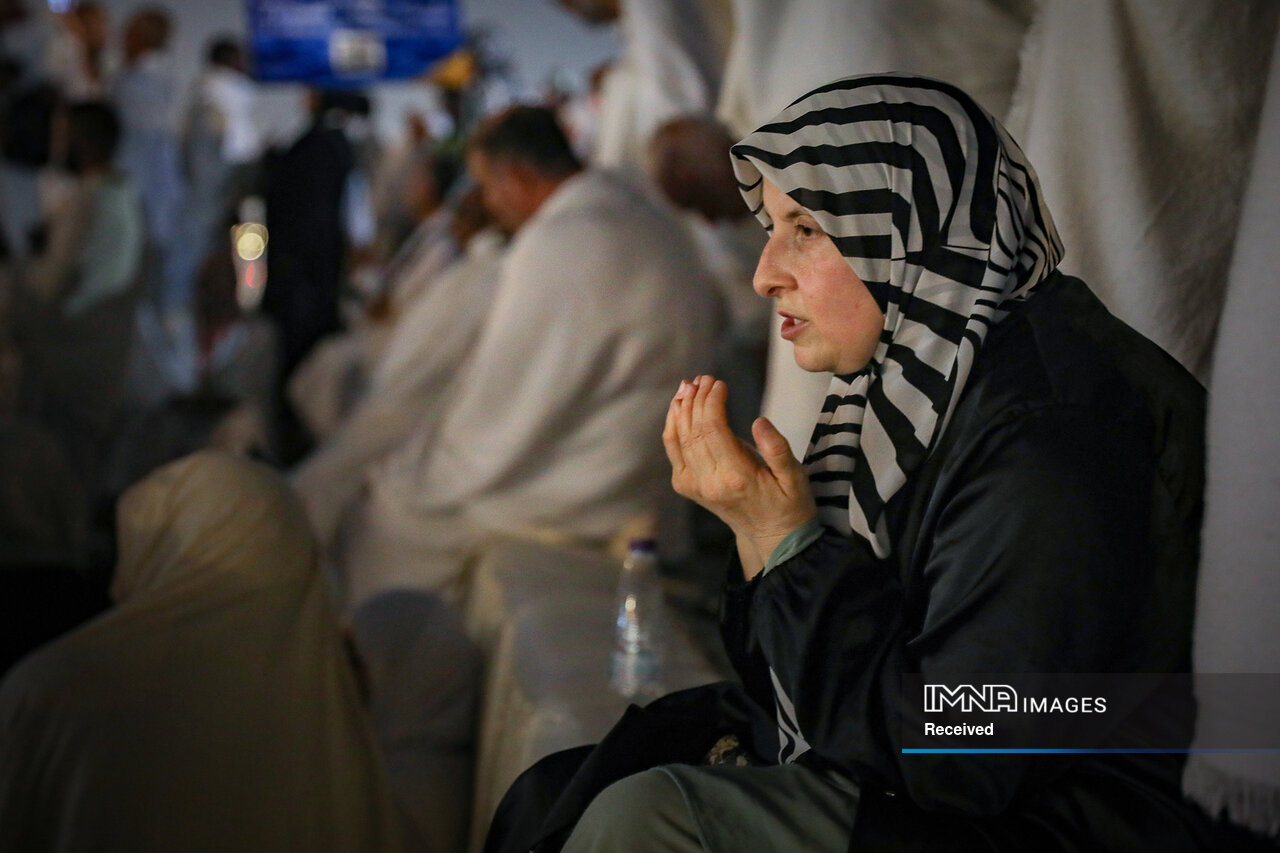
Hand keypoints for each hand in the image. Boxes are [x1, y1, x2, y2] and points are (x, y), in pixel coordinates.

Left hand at [663, 375, 815, 579]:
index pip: (714, 430)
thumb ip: (778, 450)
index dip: (712, 402)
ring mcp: (695, 486)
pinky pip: (673, 453)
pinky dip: (672, 428)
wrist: (772, 538)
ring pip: (678, 440)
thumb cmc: (789, 504)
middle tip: (703, 378)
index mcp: (736, 477)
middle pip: (694, 431)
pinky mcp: (688, 487)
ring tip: (687, 385)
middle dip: (696, 399)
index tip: (719, 383)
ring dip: (681, 409)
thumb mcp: (796, 478)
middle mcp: (709, 482)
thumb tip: (759, 421)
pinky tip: (677, 408)